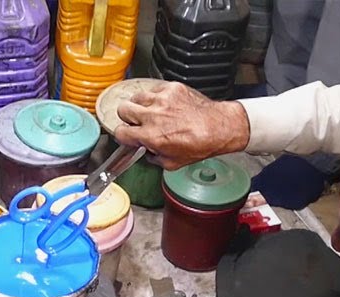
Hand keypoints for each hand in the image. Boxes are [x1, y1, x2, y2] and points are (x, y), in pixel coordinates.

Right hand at [112, 82, 250, 169]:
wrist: (218, 127)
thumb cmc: (200, 144)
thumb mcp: (172, 163)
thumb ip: (153, 158)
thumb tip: (147, 152)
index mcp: (151, 136)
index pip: (120, 132)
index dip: (123, 135)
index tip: (129, 135)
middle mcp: (153, 115)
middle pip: (123, 109)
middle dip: (128, 117)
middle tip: (137, 121)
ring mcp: (162, 99)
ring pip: (136, 96)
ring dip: (140, 105)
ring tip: (150, 111)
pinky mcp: (171, 88)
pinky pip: (154, 89)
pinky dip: (157, 97)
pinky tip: (165, 104)